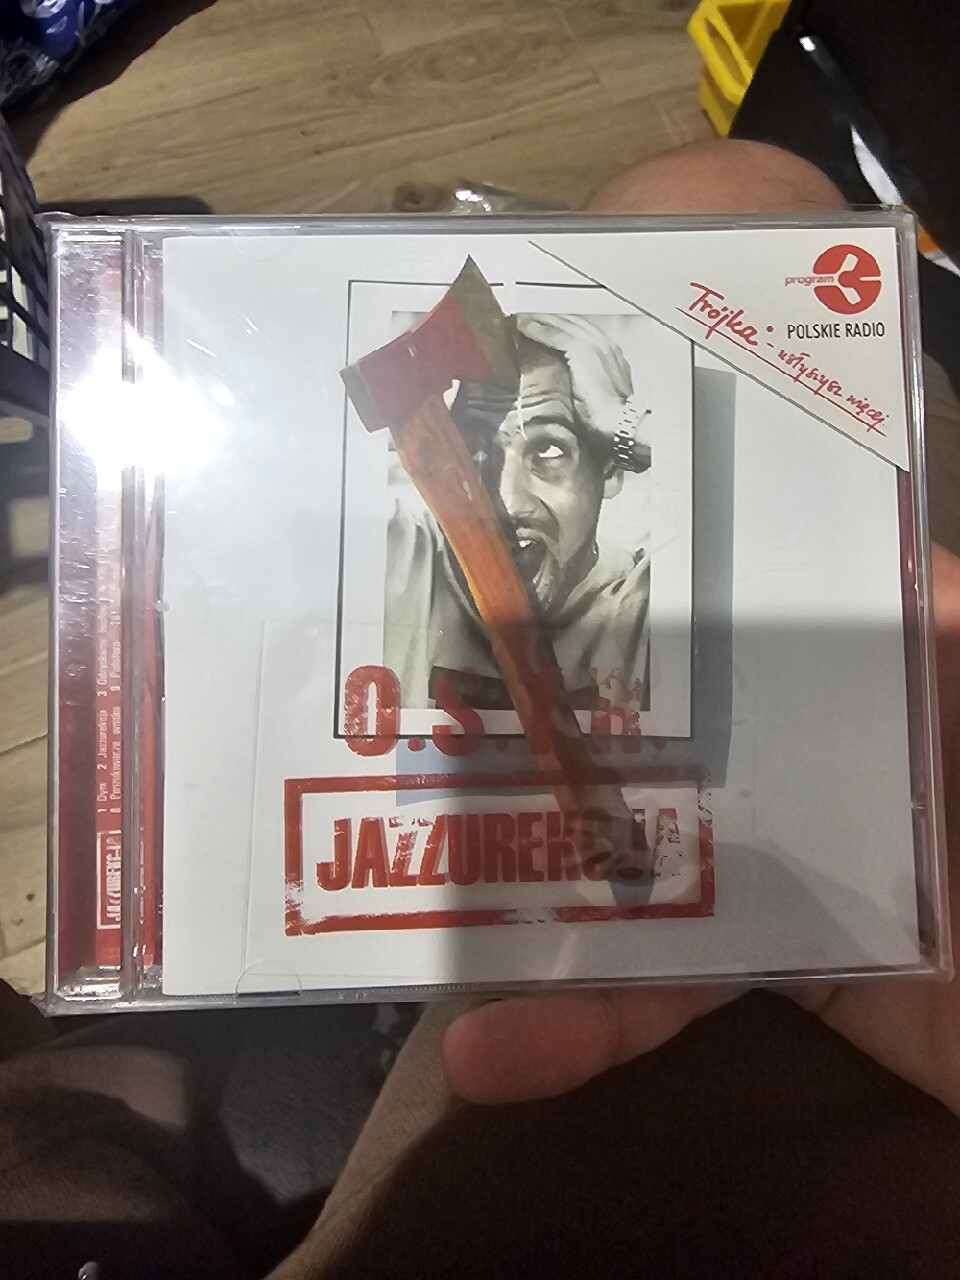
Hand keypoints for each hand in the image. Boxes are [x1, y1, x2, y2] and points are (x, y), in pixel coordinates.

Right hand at [444, 545, 959, 1105]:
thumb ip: (958, 628)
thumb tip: (895, 547)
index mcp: (872, 684)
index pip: (742, 625)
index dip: (641, 601)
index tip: (528, 577)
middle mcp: (817, 761)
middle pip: (664, 739)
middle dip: (545, 736)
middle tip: (425, 726)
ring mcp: (793, 869)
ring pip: (642, 872)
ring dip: (531, 911)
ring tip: (421, 930)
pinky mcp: (785, 971)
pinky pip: (673, 991)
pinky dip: (589, 1024)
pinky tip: (494, 1050)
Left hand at [514, 313, 635, 445]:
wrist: (618, 420)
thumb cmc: (608, 417)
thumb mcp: (598, 393)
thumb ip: (586, 381)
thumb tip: (568, 381)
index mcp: (611, 355)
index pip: (583, 333)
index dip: (563, 327)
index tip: (546, 325)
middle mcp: (605, 344)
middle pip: (573, 323)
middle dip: (551, 318)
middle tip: (530, 315)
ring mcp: (596, 344)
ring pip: (563, 324)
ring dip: (541, 319)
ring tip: (522, 317)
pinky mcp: (583, 350)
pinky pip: (556, 335)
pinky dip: (539, 330)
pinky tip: (524, 327)